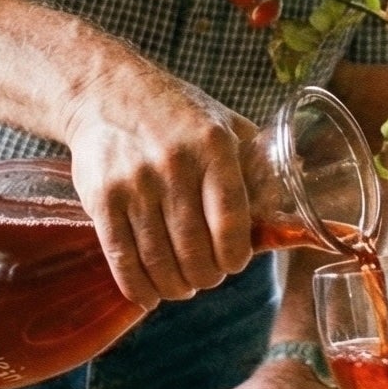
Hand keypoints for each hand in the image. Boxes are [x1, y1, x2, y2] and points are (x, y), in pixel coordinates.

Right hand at [61, 63, 259, 306]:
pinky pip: (123, 258)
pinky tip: (150, 295)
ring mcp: (135, 183)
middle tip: (207, 277)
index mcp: (213, 147)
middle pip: (195, 250)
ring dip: (175, 286)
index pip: (231, 222)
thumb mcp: (226, 125)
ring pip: (160, 260)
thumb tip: (285, 214)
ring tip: (182, 287)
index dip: (235, 256)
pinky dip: (138, 287)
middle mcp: (174, 165)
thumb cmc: (176, 115)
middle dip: (206, 276)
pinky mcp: (102, 199)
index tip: (234, 263)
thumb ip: (256, 168)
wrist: (106, 93)